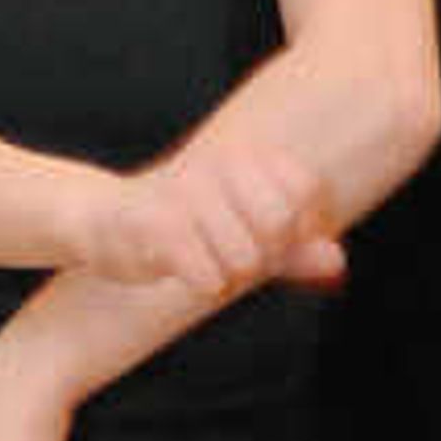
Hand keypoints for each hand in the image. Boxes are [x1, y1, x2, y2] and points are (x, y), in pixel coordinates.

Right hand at [71, 128, 336, 300]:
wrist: (103, 222)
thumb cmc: (184, 228)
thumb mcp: (246, 235)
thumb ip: (294, 248)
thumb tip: (337, 261)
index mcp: (245, 155)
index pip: (305, 192)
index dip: (296, 228)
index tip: (267, 235)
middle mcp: (218, 165)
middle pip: (279, 226)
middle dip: (262, 256)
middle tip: (229, 253)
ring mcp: (188, 193)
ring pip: (246, 260)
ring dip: (228, 275)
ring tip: (201, 259)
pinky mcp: (158, 226)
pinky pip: (210, 278)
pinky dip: (202, 285)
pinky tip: (180, 269)